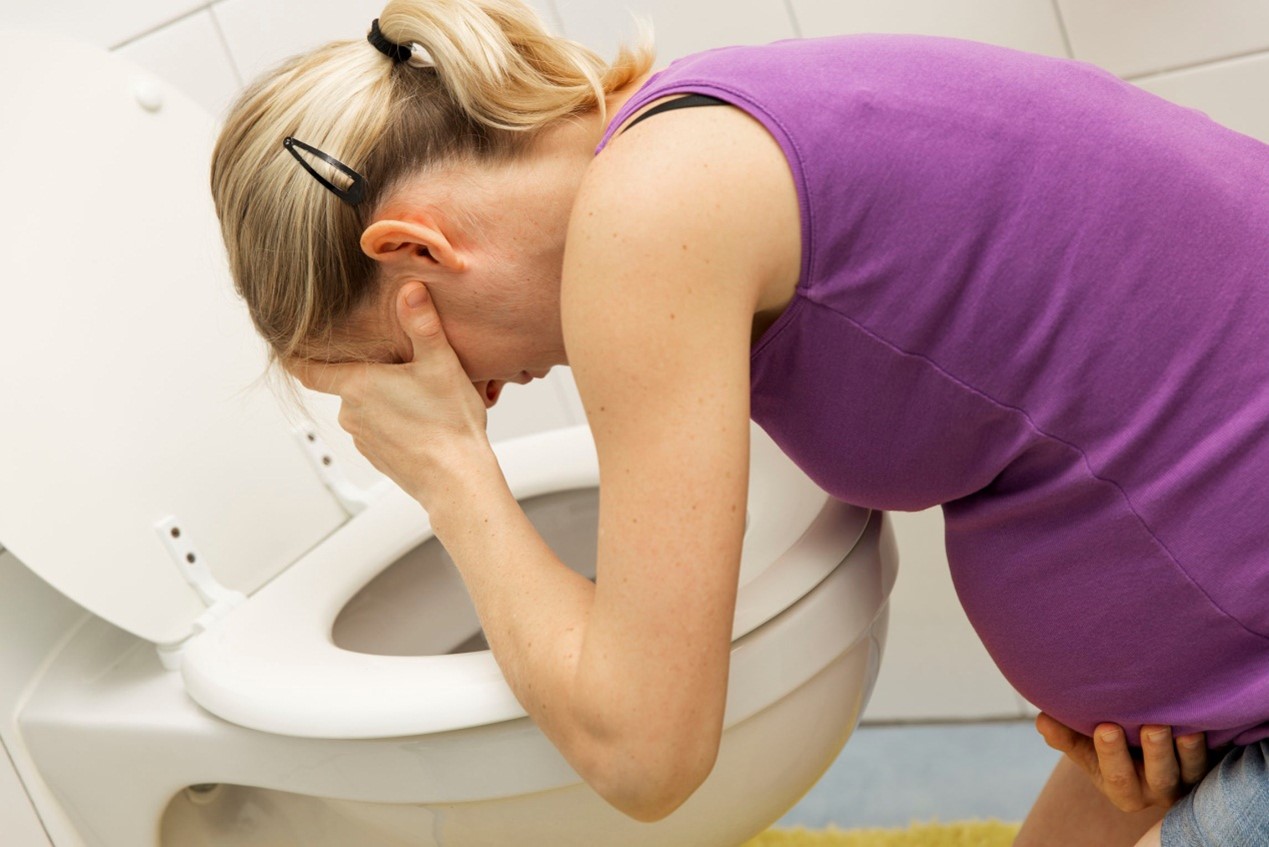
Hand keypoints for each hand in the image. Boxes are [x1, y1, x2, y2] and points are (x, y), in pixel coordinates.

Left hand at [287, 282, 493, 507]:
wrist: (458, 481)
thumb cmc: (449, 426)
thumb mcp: (440, 364)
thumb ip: (422, 324)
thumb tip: (410, 289)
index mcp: (358, 386)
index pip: (307, 369)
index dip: (294, 355)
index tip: (284, 345)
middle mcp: (353, 413)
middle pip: (349, 383)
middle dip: (369, 372)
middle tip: (401, 364)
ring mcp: (364, 438)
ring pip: (366, 408)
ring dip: (384, 398)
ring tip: (420, 394)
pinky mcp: (379, 456)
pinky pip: (379, 430)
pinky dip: (394, 421)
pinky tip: (422, 420)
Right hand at [1036, 713, 1208, 812]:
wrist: (1143, 745)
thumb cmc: (1110, 745)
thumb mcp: (1085, 746)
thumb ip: (1065, 736)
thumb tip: (1042, 720)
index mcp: (1122, 790)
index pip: (1117, 776)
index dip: (1112, 754)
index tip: (1106, 727)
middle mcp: (1155, 790)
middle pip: (1157, 777)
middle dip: (1154, 753)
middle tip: (1150, 727)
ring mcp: (1183, 780)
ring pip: (1187, 772)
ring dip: (1183, 751)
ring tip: (1174, 726)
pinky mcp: (1204, 767)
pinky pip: (1209, 762)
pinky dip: (1203, 746)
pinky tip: (1197, 725)